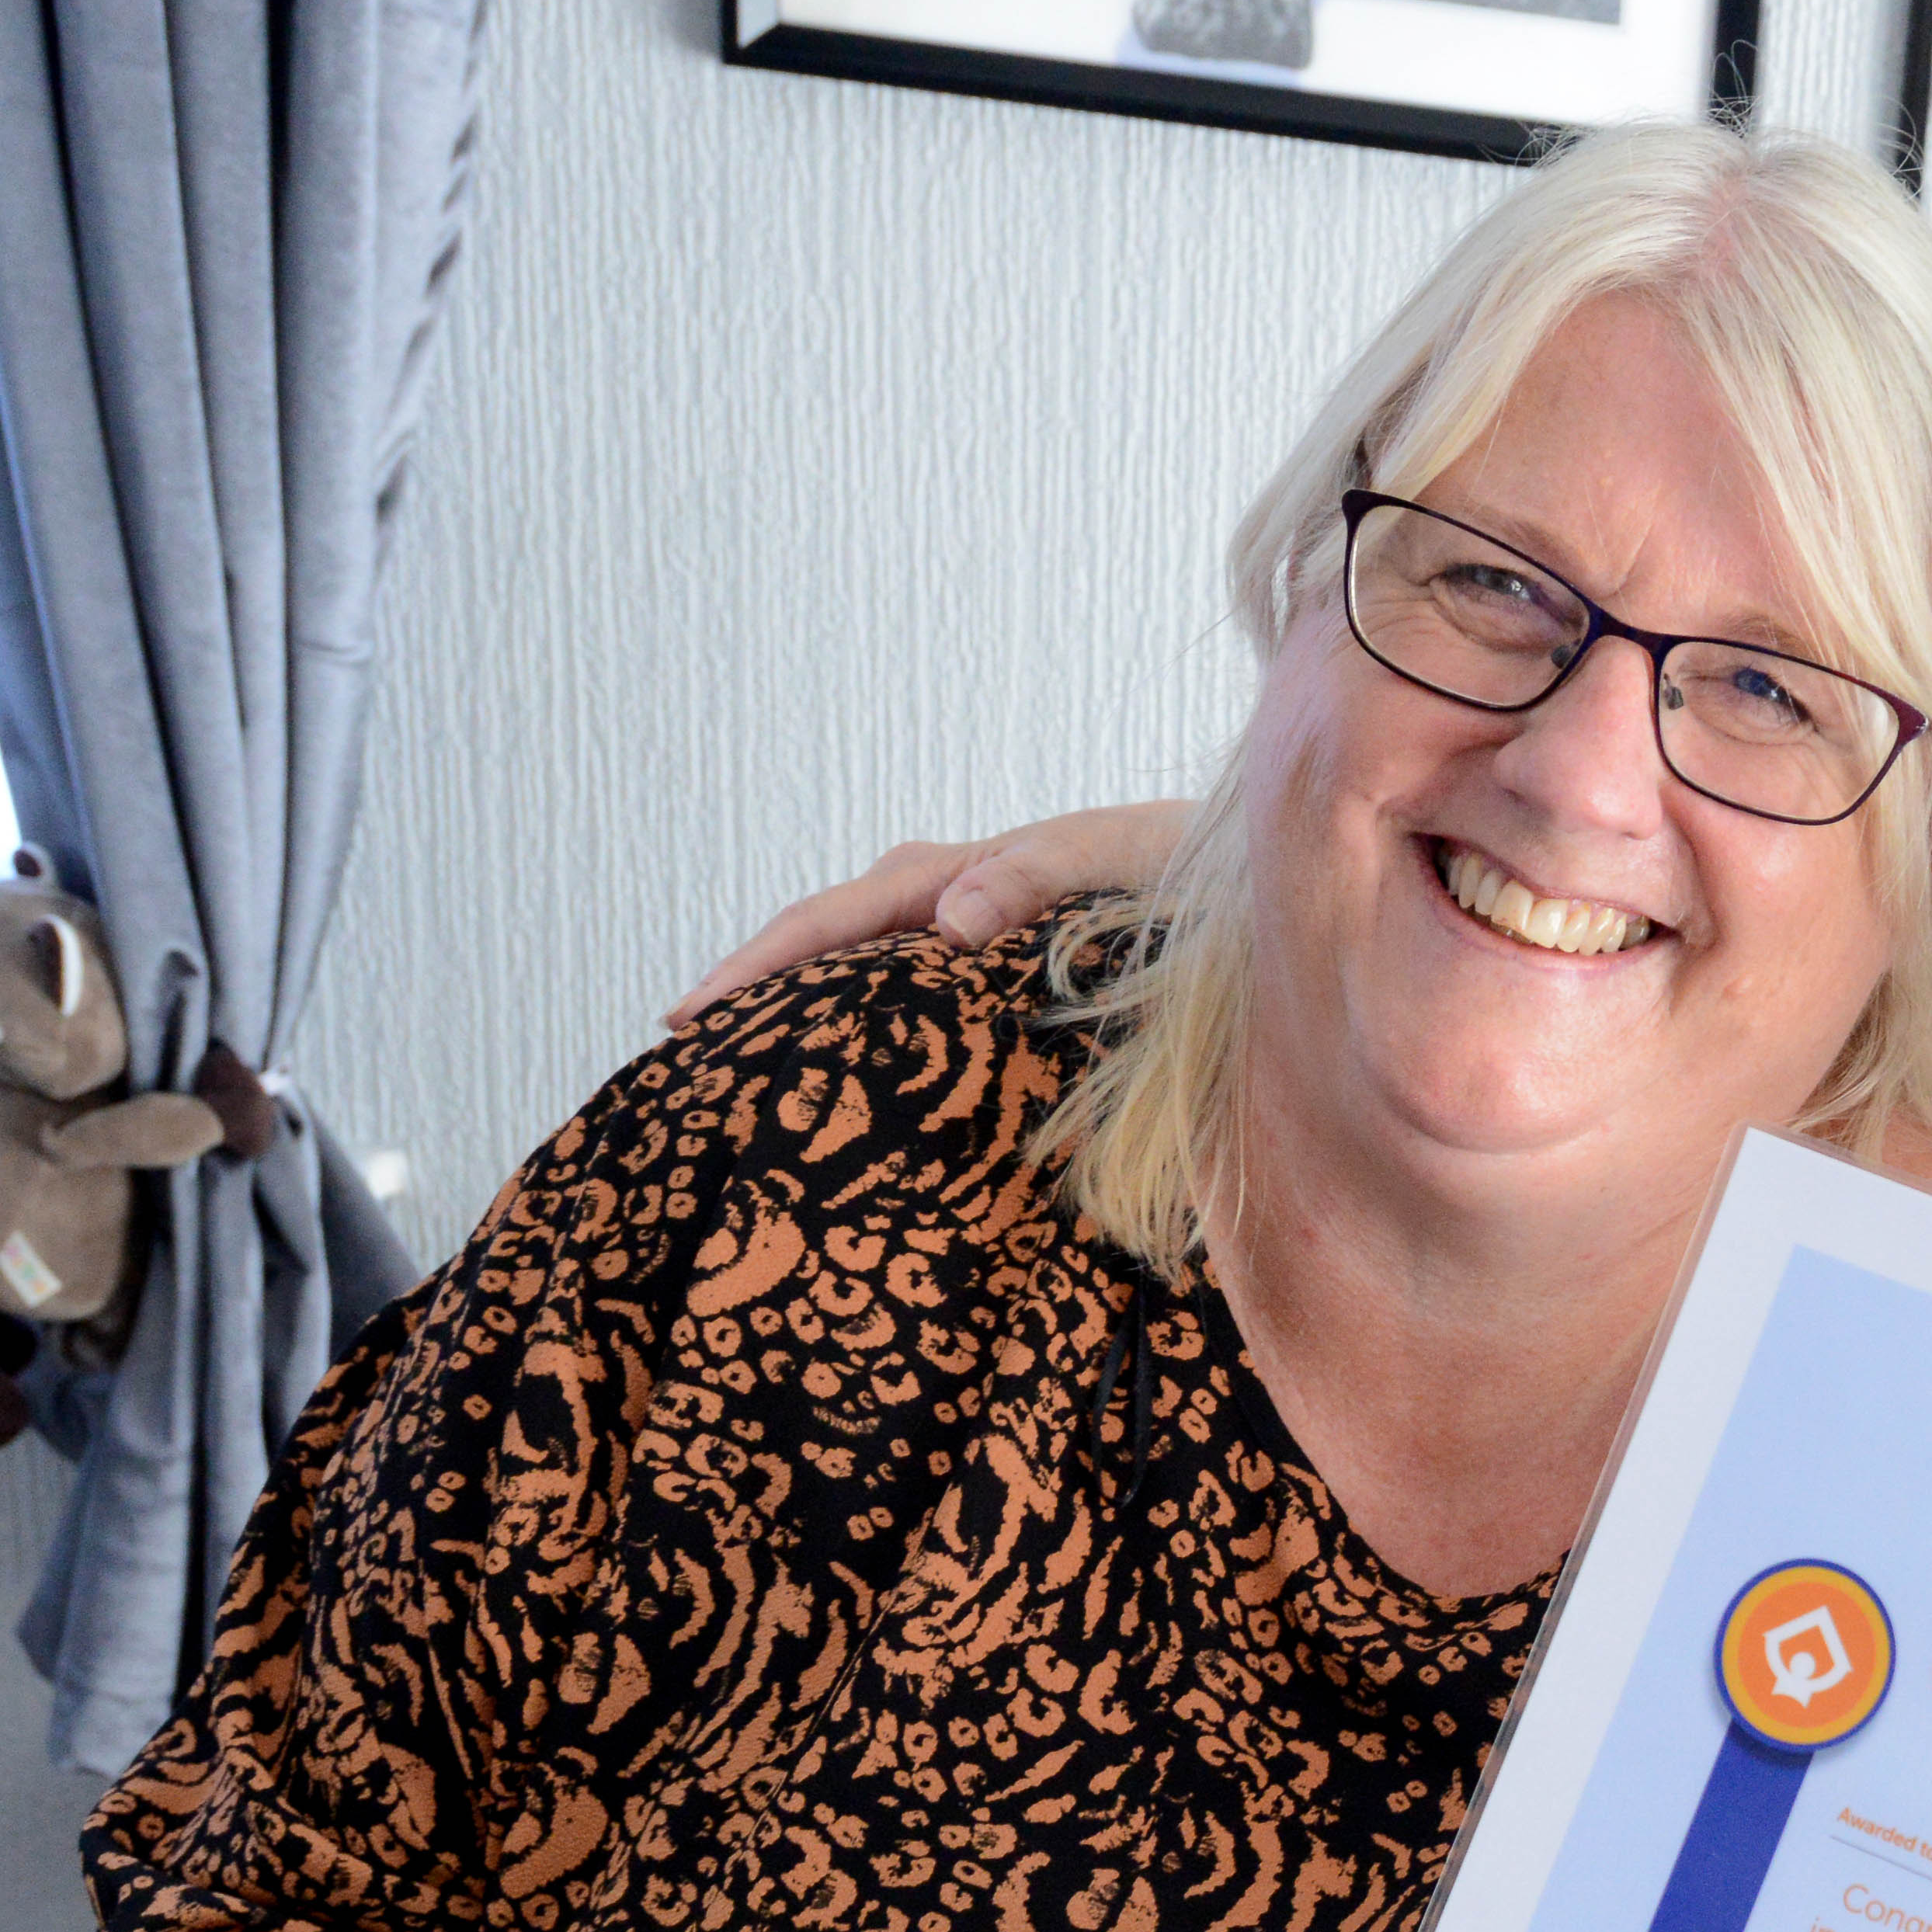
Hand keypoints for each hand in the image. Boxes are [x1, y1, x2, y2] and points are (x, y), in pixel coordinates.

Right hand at [667, 805, 1198, 1021]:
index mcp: (957, 873)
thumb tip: (946, 917)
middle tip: (687, 1049)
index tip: (688, 1016)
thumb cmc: (1184, 866)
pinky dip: (868, 1019)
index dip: (753, 966)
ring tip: (747, 1062)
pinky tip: (856, 1072)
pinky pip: (910, 991)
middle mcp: (949, 899)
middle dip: (754, 985)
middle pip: (825, 939)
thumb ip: (1038, 876)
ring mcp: (969, 934)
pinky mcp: (998, 970)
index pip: (828, 917)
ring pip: (861, 965)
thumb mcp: (1116, 859)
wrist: (1243, 878)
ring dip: (805, 1003)